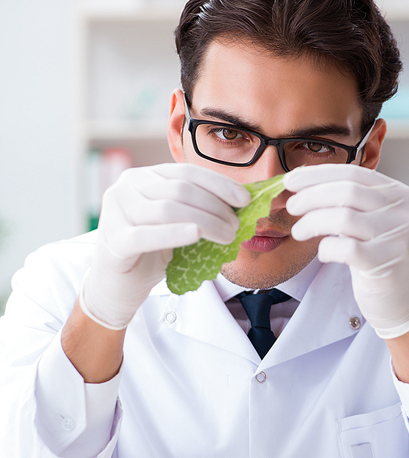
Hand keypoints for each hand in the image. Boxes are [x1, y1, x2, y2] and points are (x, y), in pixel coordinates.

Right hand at [80, 163, 250, 329]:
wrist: (117, 286)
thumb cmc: (150, 252)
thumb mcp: (175, 223)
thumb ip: (196, 207)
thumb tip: (238, 204)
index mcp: (143, 177)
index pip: (186, 172)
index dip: (219, 184)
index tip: (244, 199)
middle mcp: (126, 187)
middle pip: (181, 189)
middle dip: (215, 207)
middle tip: (236, 225)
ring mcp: (116, 211)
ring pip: (169, 209)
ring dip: (206, 221)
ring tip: (227, 236)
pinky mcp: (114, 240)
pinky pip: (148, 234)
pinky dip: (175, 233)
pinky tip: (196, 234)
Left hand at [284, 164, 408, 338]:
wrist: (406, 299)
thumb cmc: (381, 258)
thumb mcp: (372, 221)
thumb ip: (349, 202)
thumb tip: (303, 186)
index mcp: (399, 194)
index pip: (353, 173)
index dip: (318, 175)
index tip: (291, 180)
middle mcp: (403, 212)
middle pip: (346, 192)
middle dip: (311, 197)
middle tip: (292, 206)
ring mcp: (398, 236)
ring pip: (343, 218)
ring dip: (312, 223)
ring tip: (298, 232)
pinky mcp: (387, 262)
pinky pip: (345, 248)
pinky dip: (326, 248)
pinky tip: (323, 253)